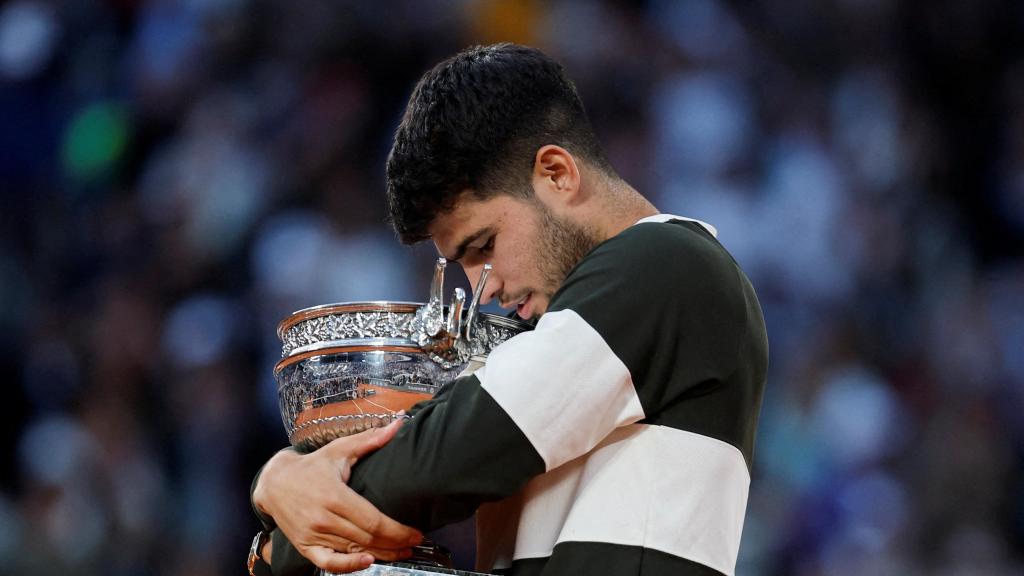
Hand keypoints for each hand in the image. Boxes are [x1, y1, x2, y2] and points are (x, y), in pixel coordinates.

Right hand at [253, 419, 423, 572]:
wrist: (274, 482)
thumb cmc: (312, 465)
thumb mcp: (339, 450)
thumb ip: (370, 439)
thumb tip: (398, 424)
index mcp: (334, 496)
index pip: (373, 521)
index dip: (398, 531)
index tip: (416, 533)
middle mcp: (323, 518)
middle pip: (367, 539)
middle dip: (396, 544)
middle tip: (415, 544)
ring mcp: (313, 535)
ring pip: (354, 551)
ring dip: (381, 555)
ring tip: (402, 552)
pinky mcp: (305, 546)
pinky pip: (329, 563)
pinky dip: (348, 566)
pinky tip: (368, 563)